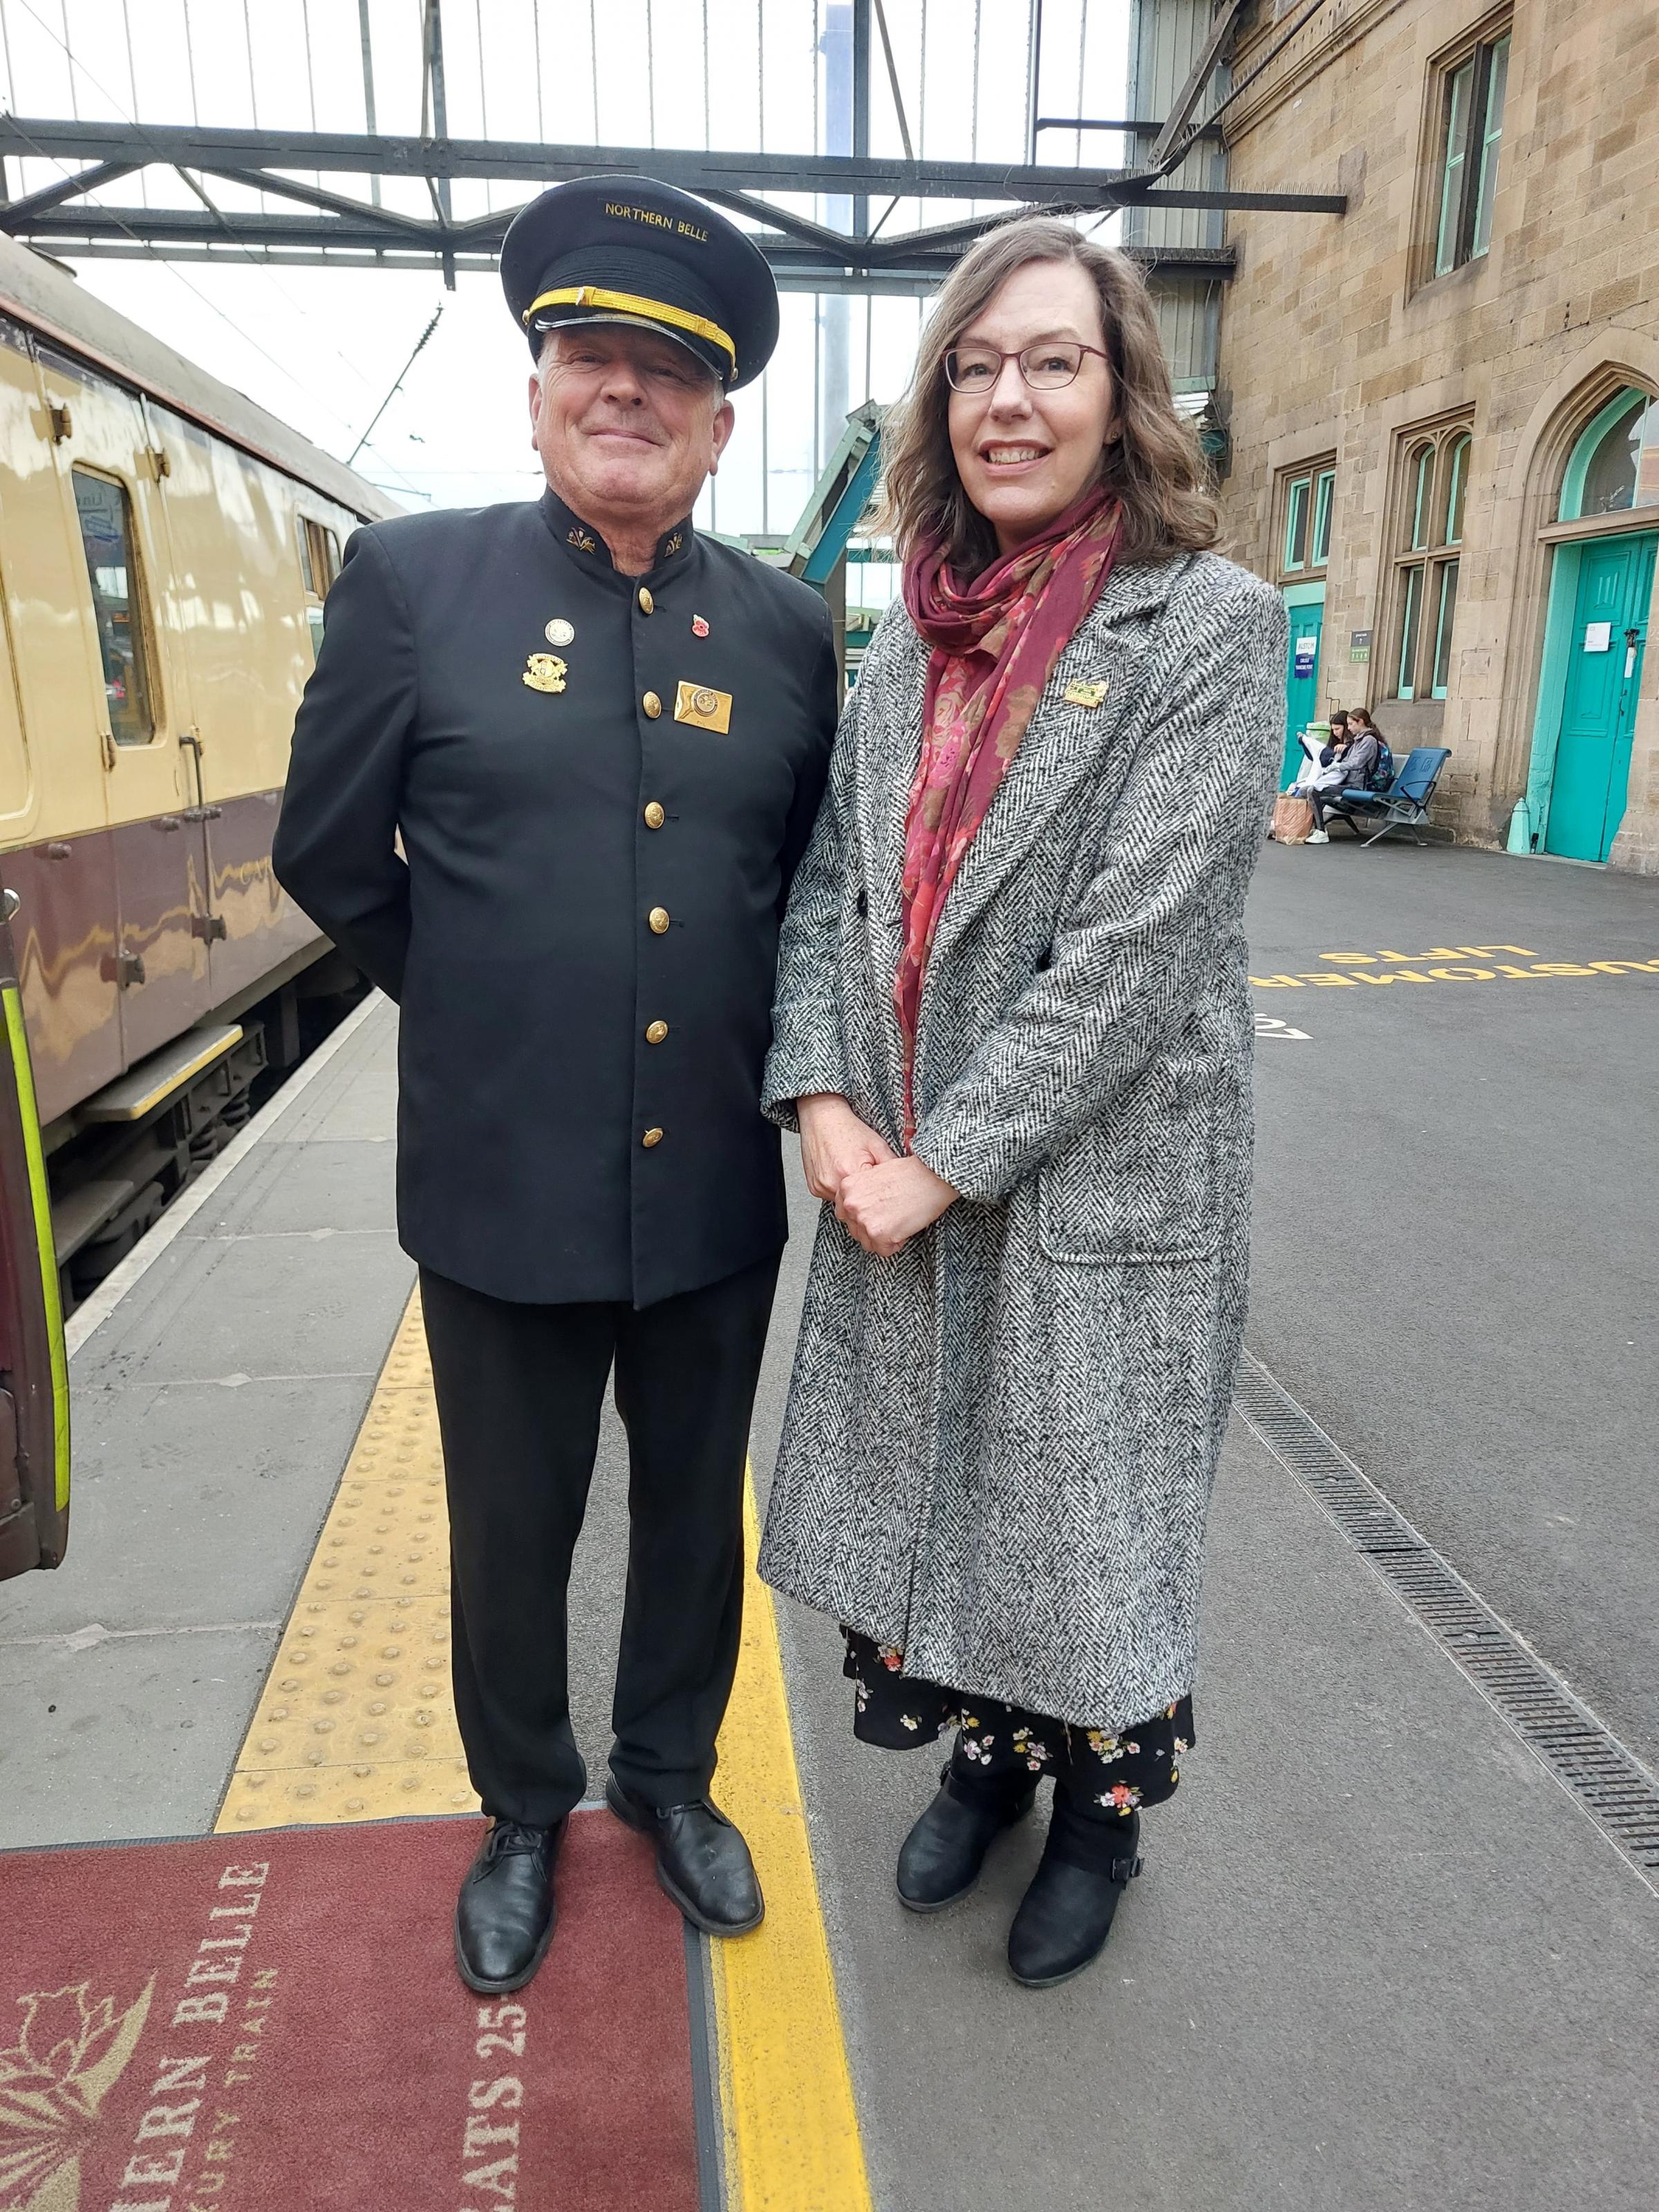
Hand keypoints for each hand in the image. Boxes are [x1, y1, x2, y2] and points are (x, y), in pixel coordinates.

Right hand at [797, 1093, 894, 1202]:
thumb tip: (907, 1183)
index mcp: (851, 1172)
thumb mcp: (877, 1144)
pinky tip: (842, 1173)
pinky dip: (839, 1189)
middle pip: (857, 1204)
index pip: (872, 1200)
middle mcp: (833, 1182)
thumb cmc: (848, 1129)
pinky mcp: (814, 1187)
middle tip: (872, 1185)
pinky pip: (831, 1196)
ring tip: (855, 1173)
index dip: (881, 1197)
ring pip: (844, 1202)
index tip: (885, 1195)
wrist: (821, 1117)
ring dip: (852, 1194)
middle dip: (867, 1199)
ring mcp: (821, 1187)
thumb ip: (892, 1166)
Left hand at [836, 1155, 957, 1257]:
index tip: (877, 1212)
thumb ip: (861, 1192)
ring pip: (869, 1243)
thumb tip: (860, 1210)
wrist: (932, 1175)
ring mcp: (863, 1219)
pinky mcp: (878, 1234)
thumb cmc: (911, 1173)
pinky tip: (905, 1226)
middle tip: (892, 1215)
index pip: (845, 1215)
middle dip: (874, 1228)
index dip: (863, 1216)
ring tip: (899, 1219)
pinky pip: (884, 1250)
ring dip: (884, 1237)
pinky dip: (896, 1243)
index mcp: (847, 1187)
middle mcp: (851, 1204)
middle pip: (856, 1231)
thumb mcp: (875, 1175)